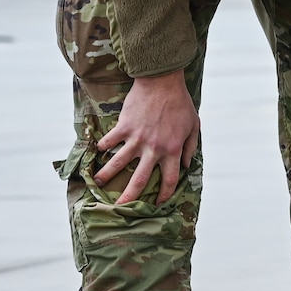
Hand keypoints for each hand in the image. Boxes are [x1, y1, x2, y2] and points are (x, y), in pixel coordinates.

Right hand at [95, 71, 199, 203]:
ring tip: (97, 183)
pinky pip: (109, 141)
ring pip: (118, 163)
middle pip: (140, 180)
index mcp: (173, 150)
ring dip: (106, 175)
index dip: (164, 194)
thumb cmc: (180, 103)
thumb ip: (190, 148)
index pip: (169, 180)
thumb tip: (186, 166)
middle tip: (120, 208)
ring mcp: (137, 138)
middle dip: (129, 197)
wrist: (162, 82)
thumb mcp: (194, 126)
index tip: (158, 203)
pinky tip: (98, 151)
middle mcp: (154, 148)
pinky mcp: (124, 127)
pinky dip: (102, 147)